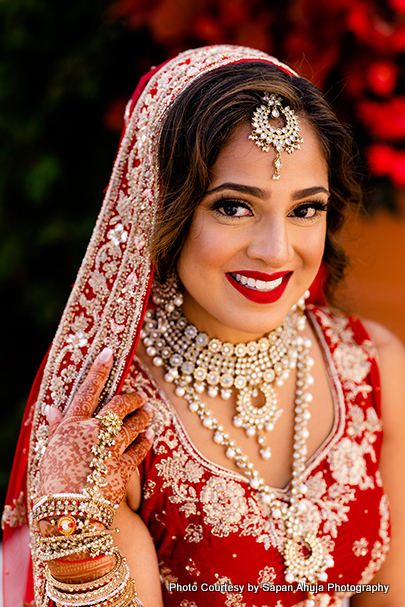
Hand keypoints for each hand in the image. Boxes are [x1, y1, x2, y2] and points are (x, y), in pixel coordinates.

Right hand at [38, 347, 152, 505]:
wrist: (69, 517)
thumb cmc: (53, 485)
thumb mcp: (50, 452)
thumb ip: (56, 428)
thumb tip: (51, 408)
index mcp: (72, 426)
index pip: (87, 390)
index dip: (99, 369)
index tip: (109, 352)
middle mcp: (94, 432)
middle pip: (120, 404)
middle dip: (133, 398)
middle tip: (140, 397)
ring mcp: (111, 448)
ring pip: (135, 423)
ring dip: (144, 416)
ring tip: (149, 413)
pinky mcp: (125, 466)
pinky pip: (141, 447)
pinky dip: (146, 439)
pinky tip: (150, 436)